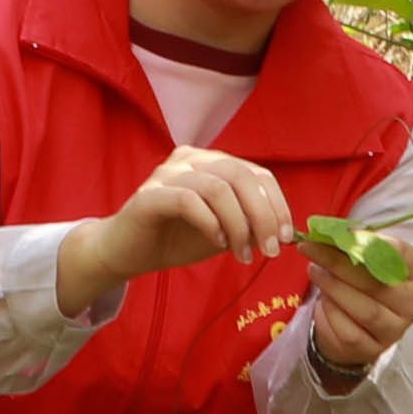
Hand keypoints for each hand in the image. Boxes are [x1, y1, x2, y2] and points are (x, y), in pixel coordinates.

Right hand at [52, 140, 297, 317]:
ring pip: (218, 187)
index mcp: (212, 162)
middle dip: (263, 215)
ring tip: (242, 254)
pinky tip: (217, 243)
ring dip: (239, 225)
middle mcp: (191, 159)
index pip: (256, 173)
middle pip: (241, 175)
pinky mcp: (149, 195)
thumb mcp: (223, 231)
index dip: (277, 204)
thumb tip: (285, 233)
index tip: (285, 237)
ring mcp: (168, 174)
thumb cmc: (175, 238)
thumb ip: (249, 225)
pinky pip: (189, 200)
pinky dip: (211, 223)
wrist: (126, 252)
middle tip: (271, 250)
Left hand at [294, 226, 412, 376]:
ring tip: (314, 271)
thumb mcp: (367, 262)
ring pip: (364, 309)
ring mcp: (394, 330)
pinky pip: (349, 330)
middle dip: (340, 263)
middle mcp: (412, 304)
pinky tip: (322, 300)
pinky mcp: (371, 349)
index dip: (373, 243)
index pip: (402, 254)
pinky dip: (331, 311)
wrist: (358, 329)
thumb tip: (335, 232)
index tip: (345, 234)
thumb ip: (358, 246)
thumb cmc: (365, 286)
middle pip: (376, 282)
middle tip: (312, 248)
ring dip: (333, 287)